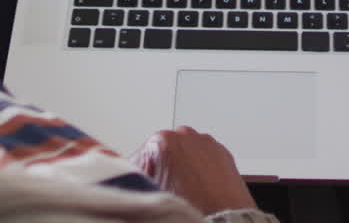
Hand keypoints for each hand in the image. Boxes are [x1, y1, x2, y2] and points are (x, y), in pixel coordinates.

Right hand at [130, 126, 256, 214]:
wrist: (225, 221)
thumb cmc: (192, 208)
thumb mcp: (151, 191)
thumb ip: (134, 174)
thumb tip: (123, 170)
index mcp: (162, 141)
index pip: (138, 157)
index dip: (138, 176)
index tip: (145, 186)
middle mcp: (185, 135)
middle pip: (162, 152)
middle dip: (161, 168)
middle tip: (166, 190)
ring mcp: (205, 142)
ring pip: (183, 153)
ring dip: (180, 166)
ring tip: (184, 191)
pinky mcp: (222, 151)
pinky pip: (203, 157)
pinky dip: (199, 168)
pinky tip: (199, 187)